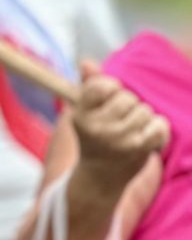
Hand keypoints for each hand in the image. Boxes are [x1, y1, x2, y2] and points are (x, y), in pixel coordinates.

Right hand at [71, 66, 169, 190]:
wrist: (101, 177)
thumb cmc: (95, 137)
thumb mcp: (86, 113)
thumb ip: (89, 86)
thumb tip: (87, 62)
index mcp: (80, 116)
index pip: (101, 86)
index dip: (111, 87)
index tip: (109, 96)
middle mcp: (97, 129)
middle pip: (127, 97)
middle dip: (129, 104)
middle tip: (121, 119)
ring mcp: (119, 141)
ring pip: (145, 110)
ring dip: (144, 117)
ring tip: (133, 129)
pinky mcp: (140, 150)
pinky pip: (160, 125)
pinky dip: (158, 128)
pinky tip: (147, 137)